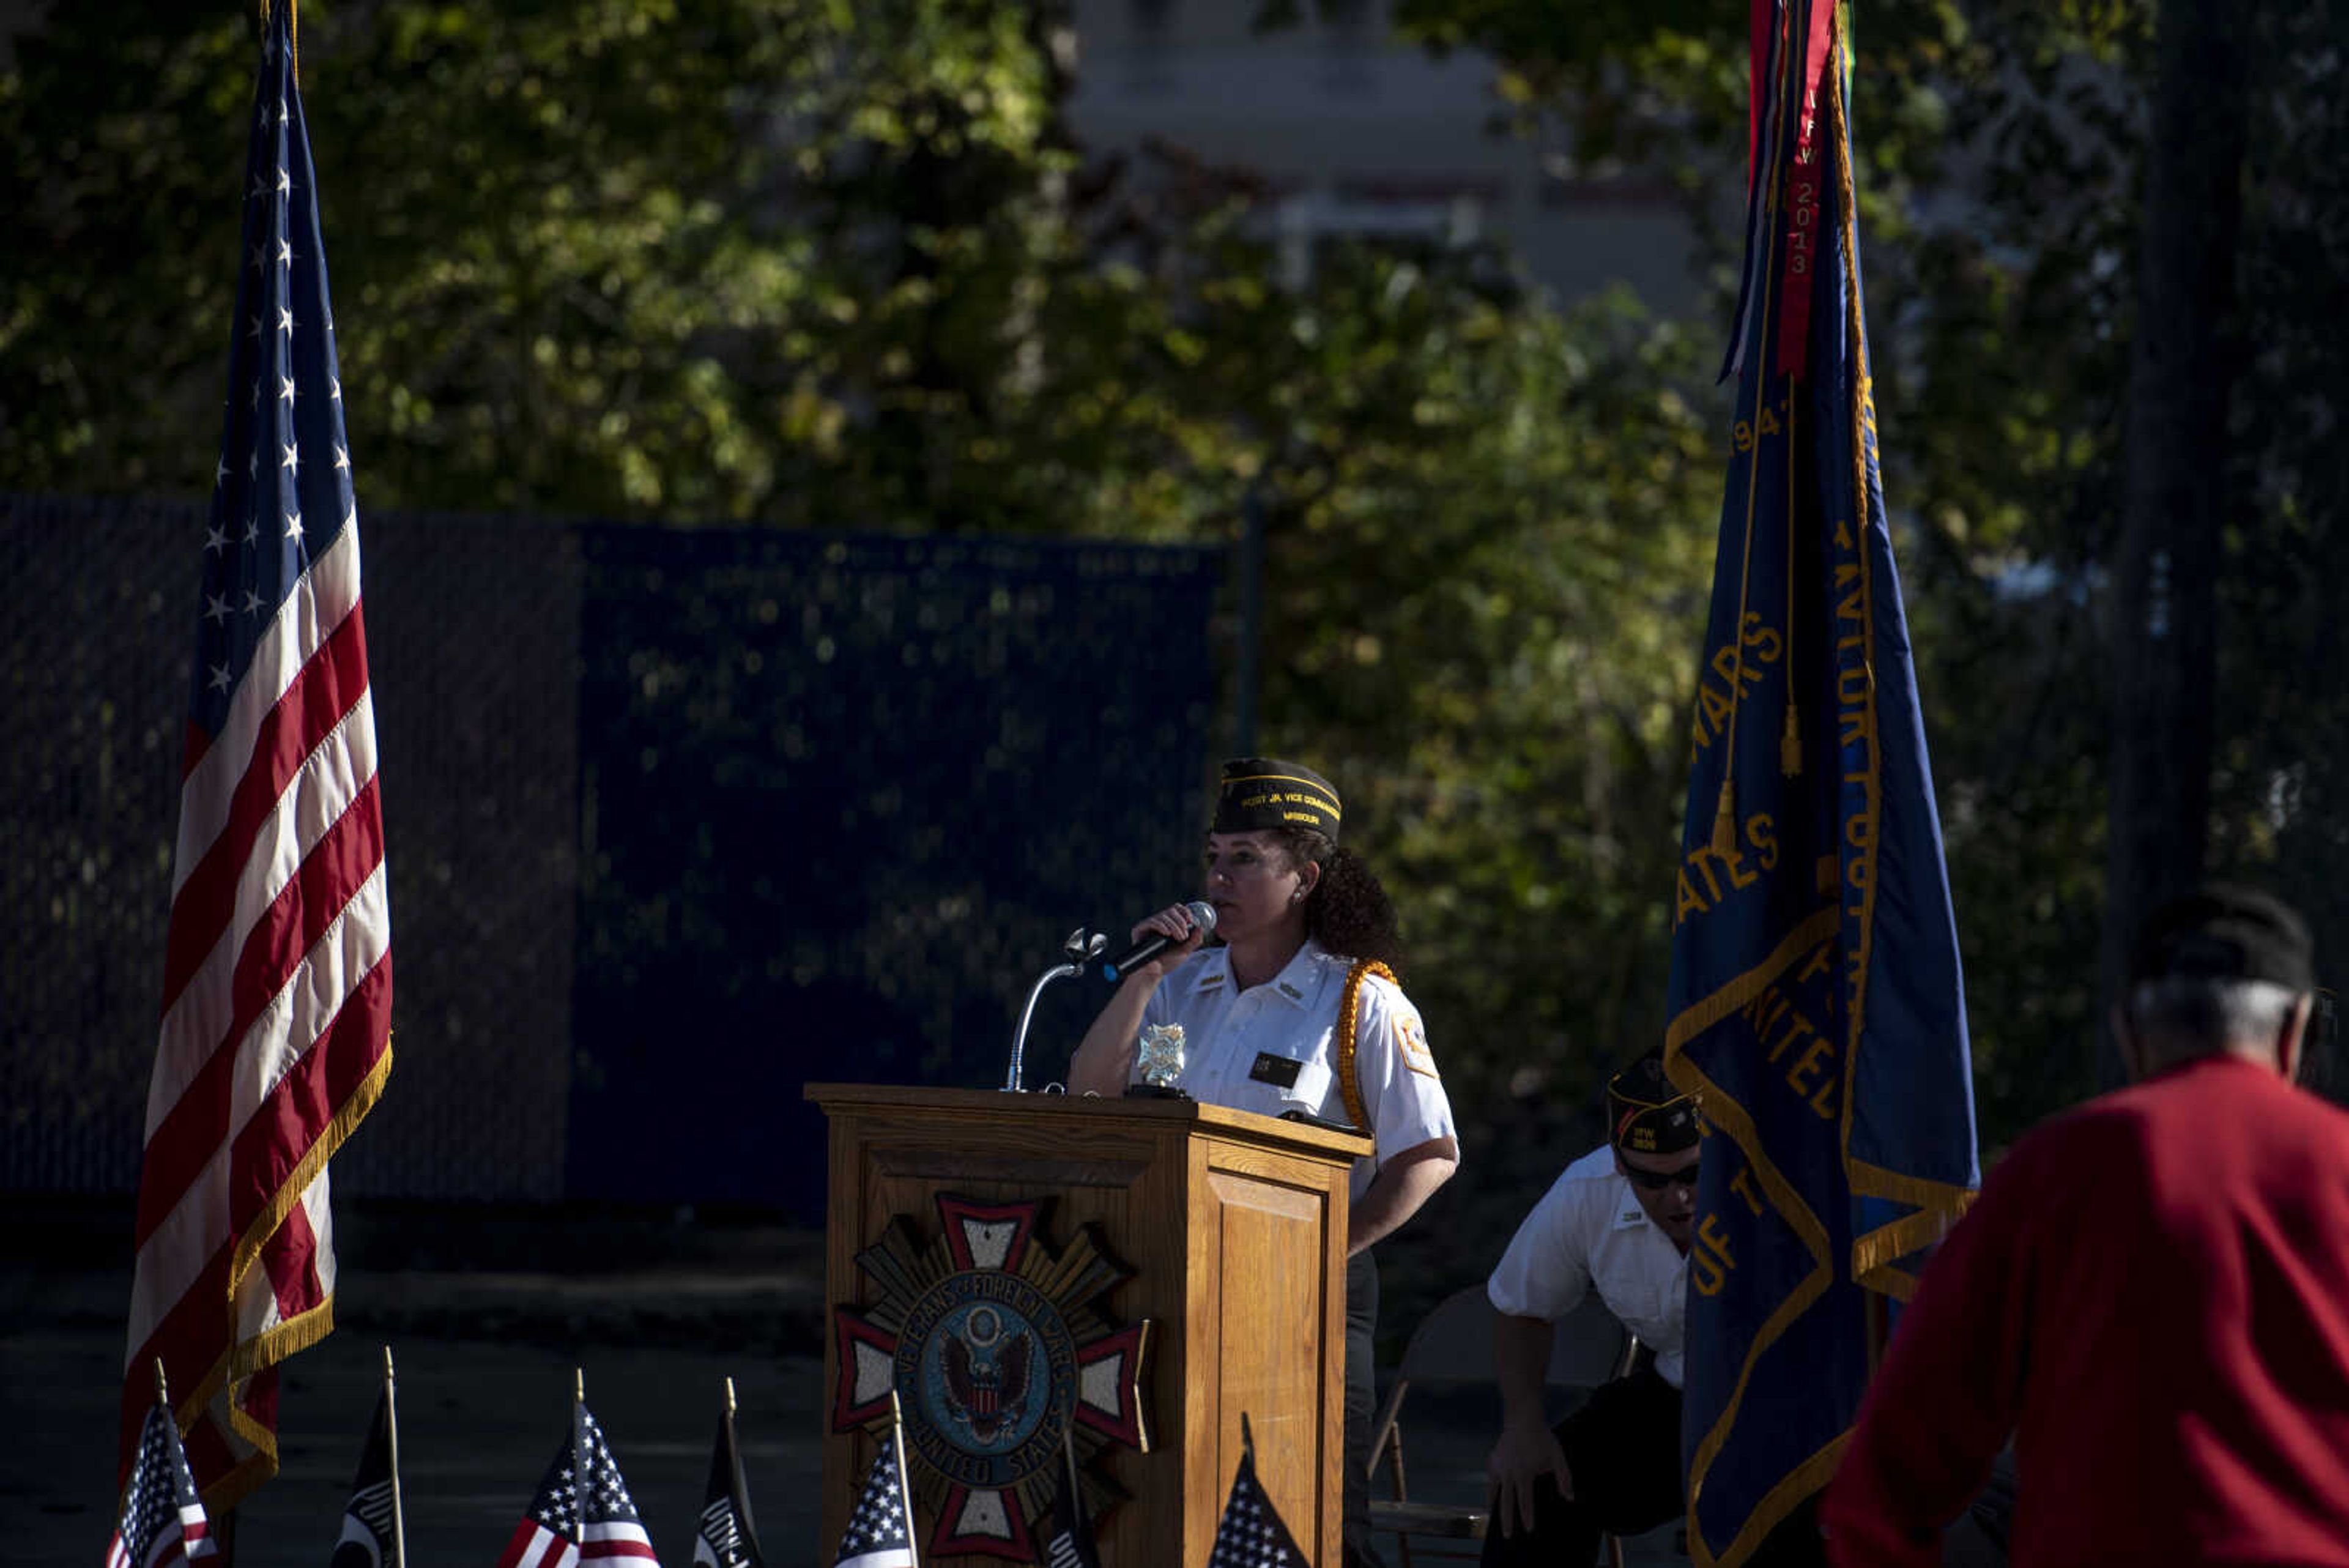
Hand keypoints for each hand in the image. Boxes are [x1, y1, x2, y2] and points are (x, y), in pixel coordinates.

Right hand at [1125, 903, 1207, 980]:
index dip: (1185, 911)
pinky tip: (1167, 933)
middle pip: (1171, 911)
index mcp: (1169, 925)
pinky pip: (1151, 922)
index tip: (1191, 921)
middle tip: (1183, 936)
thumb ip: (1194, 940)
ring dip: (1174, 926)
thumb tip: (1200, 927)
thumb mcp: (1184, 951)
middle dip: (1180, 922)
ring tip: (1178, 938)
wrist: (1154, 974)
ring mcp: (1148, 925)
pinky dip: (1161, 926)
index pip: (1176, 909)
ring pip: (1163, 916)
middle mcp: (1158, 923)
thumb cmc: (1167, 962)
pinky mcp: (1139, 929)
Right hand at [1486, 1420, 1572, 1538]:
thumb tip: (1569, 1498)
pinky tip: (1492, 1499)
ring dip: (1494, 1507)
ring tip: (1494, 1520)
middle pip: (1506, 1502)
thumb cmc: (1543, 1438)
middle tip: (1507, 1536)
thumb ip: (1564, 1478)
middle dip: (1507, 1521)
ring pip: (1493, 1492)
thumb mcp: (1558, 1457)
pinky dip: (1490, 1491)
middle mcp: (1509, 1473)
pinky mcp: (1492, 1461)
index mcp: (1524, 1474)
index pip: (1525, 1501)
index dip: (1527, 1516)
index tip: (1528, 1529)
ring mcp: (1498, 1467)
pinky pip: (1490, 1480)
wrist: (1523, 1419)